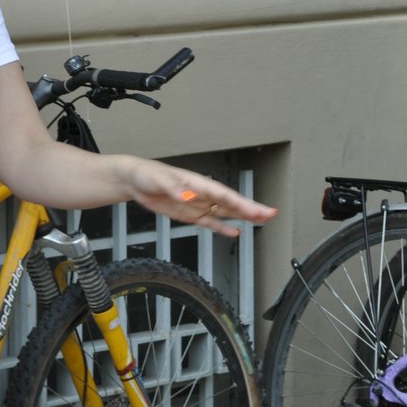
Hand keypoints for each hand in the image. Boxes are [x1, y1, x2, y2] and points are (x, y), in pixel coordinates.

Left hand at [126, 162, 277, 237]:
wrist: (135, 181)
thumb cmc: (148, 174)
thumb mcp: (160, 180)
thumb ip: (175, 189)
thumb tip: (189, 197)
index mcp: (198, 184)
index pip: (225, 195)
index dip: (243, 203)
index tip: (257, 209)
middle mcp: (202, 194)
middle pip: (232, 203)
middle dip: (252, 209)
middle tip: (271, 214)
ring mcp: (198, 205)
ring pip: (226, 212)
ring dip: (243, 217)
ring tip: (262, 220)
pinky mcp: (190, 214)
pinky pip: (210, 222)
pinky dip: (223, 228)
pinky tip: (235, 232)